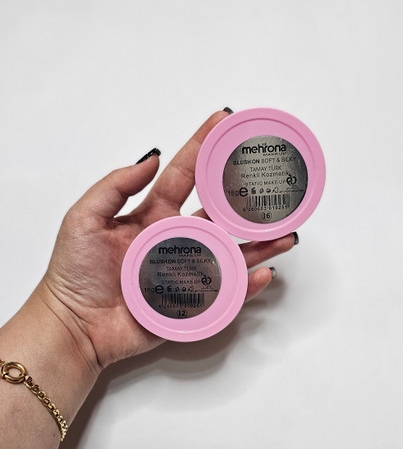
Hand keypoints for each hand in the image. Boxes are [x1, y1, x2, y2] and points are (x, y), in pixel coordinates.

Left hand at [38, 111, 295, 372]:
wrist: (73, 325)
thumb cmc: (73, 274)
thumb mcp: (84, 217)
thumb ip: (116, 185)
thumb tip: (151, 157)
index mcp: (151, 215)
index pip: (183, 175)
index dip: (202, 148)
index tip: (223, 122)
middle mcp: (173, 239)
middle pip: (218, 214)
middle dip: (245, 198)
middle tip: (270, 184)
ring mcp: (185, 270)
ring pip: (231, 252)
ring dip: (259, 242)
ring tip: (284, 232)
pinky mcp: (189, 302)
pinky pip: (225, 293)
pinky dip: (247, 285)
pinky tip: (264, 272)